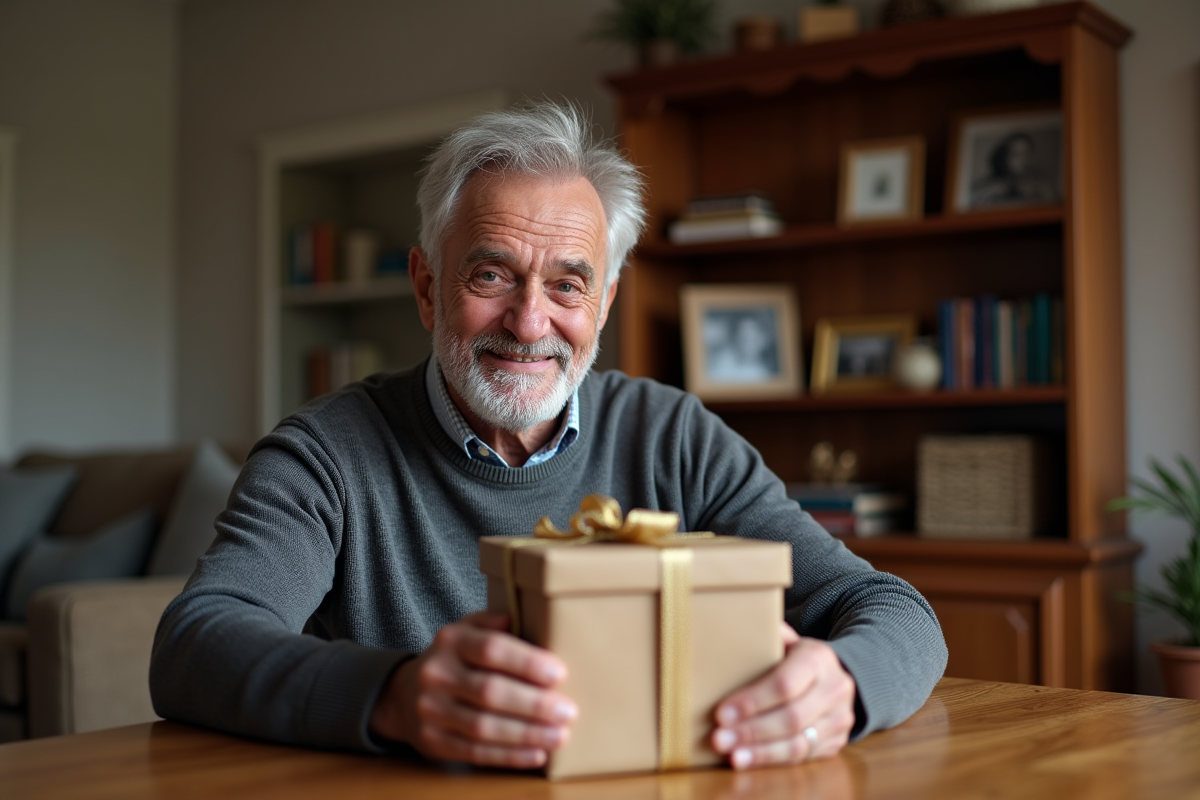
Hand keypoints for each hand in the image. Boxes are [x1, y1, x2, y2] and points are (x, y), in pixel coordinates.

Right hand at [369, 611, 577, 768]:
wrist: (406, 695)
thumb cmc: (456, 659)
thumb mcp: (468, 630)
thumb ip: (492, 622)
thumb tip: (515, 618)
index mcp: (450, 639)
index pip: (491, 649)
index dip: (526, 662)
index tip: (559, 674)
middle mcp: (436, 673)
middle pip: (490, 691)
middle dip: (534, 704)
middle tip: (568, 712)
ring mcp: (431, 709)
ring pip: (483, 727)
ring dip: (527, 734)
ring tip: (559, 736)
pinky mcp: (433, 741)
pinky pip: (475, 752)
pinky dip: (510, 755)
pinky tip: (537, 754)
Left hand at [711, 623, 855, 769]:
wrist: (837, 675)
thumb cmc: (795, 657)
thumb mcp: (785, 640)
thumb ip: (763, 636)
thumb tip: (728, 621)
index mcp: (818, 659)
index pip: (784, 684)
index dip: (752, 701)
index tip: (721, 712)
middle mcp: (835, 689)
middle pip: (791, 717)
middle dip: (751, 730)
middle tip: (718, 738)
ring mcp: (839, 719)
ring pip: (798, 743)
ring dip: (760, 752)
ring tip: (730, 755)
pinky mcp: (836, 742)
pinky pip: (801, 757)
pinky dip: (771, 760)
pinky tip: (747, 761)